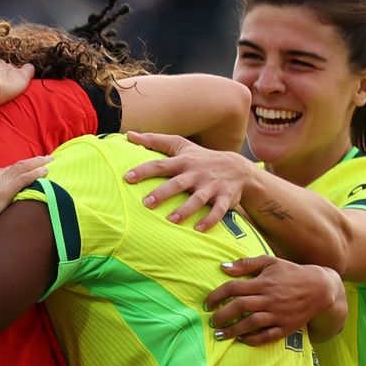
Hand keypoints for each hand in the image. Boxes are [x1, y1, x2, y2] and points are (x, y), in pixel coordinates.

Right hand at [0, 155, 51, 242]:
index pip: (5, 168)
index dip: (19, 168)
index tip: (29, 167)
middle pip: (17, 165)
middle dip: (33, 161)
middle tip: (47, 158)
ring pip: (23, 169)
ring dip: (38, 164)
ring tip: (49, 162)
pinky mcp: (4, 192)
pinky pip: (25, 179)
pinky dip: (36, 173)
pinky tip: (45, 172)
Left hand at [122, 131, 254, 231]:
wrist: (238, 168)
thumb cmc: (200, 157)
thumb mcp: (180, 145)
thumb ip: (154, 141)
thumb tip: (129, 135)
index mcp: (183, 161)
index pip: (160, 165)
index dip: (144, 170)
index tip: (127, 178)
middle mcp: (196, 173)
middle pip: (178, 183)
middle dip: (163, 193)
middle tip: (146, 203)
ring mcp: (211, 186)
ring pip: (198, 199)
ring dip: (185, 210)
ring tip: (171, 220)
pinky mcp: (225, 197)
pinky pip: (218, 210)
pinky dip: (210, 220)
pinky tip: (198, 230)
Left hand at [206, 256, 343, 344]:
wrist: (320, 288)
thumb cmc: (291, 273)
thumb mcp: (270, 262)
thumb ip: (246, 264)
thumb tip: (223, 267)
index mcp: (264, 282)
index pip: (233, 288)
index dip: (216, 296)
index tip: (207, 304)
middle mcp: (270, 299)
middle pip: (240, 307)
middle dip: (221, 315)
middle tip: (211, 321)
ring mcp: (279, 314)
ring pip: (252, 323)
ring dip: (233, 330)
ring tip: (219, 335)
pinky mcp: (287, 327)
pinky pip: (268, 336)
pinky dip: (254, 339)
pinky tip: (242, 340)